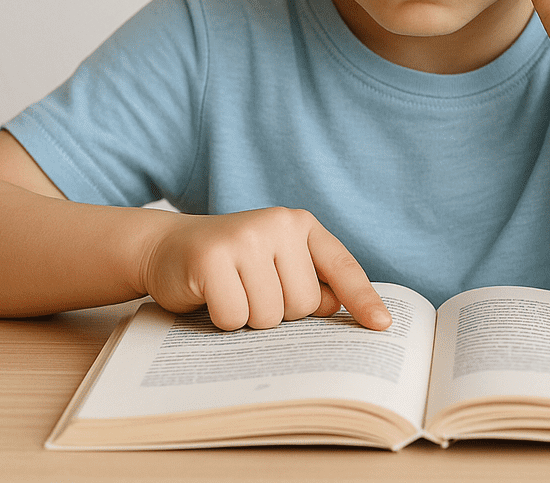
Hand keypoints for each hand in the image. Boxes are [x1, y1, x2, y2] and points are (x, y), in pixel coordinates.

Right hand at [140, 206, 391, 330]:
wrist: (168, 247)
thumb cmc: (231, 264)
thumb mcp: (275, 264)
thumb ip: (309, 281)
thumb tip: (336, 308)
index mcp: (300, 224)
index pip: (341, 266)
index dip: (362, 299)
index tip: (381, 326)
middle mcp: (277, 224)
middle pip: (303, 304)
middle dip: (279, 312)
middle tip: (251, 291)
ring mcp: (245, 237)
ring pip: (270, 315)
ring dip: (249, 318)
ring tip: (231, 291)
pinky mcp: (212, 258)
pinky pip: (235, 318)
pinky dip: (222, 320)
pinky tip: (210, 295)